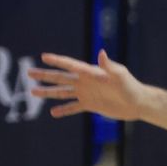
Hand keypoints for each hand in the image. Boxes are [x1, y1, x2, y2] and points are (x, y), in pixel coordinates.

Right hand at [29, 49, 144, 120]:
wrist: (137, 103)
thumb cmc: (131, 86)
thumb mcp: (120, 75)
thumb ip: (109, 65)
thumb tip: (101, 53)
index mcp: (90, 72)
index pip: (70, 65)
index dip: (57, 61)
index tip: (43, 57)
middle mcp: (85, 82)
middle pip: (61, 78)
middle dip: (45, 75)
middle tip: (29, 73)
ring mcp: (86, 93)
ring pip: (63, 92)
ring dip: (48, 92)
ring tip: (33, 92)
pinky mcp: (90, 105)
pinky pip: (73, 107)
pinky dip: (64, 110)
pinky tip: (53, 113)